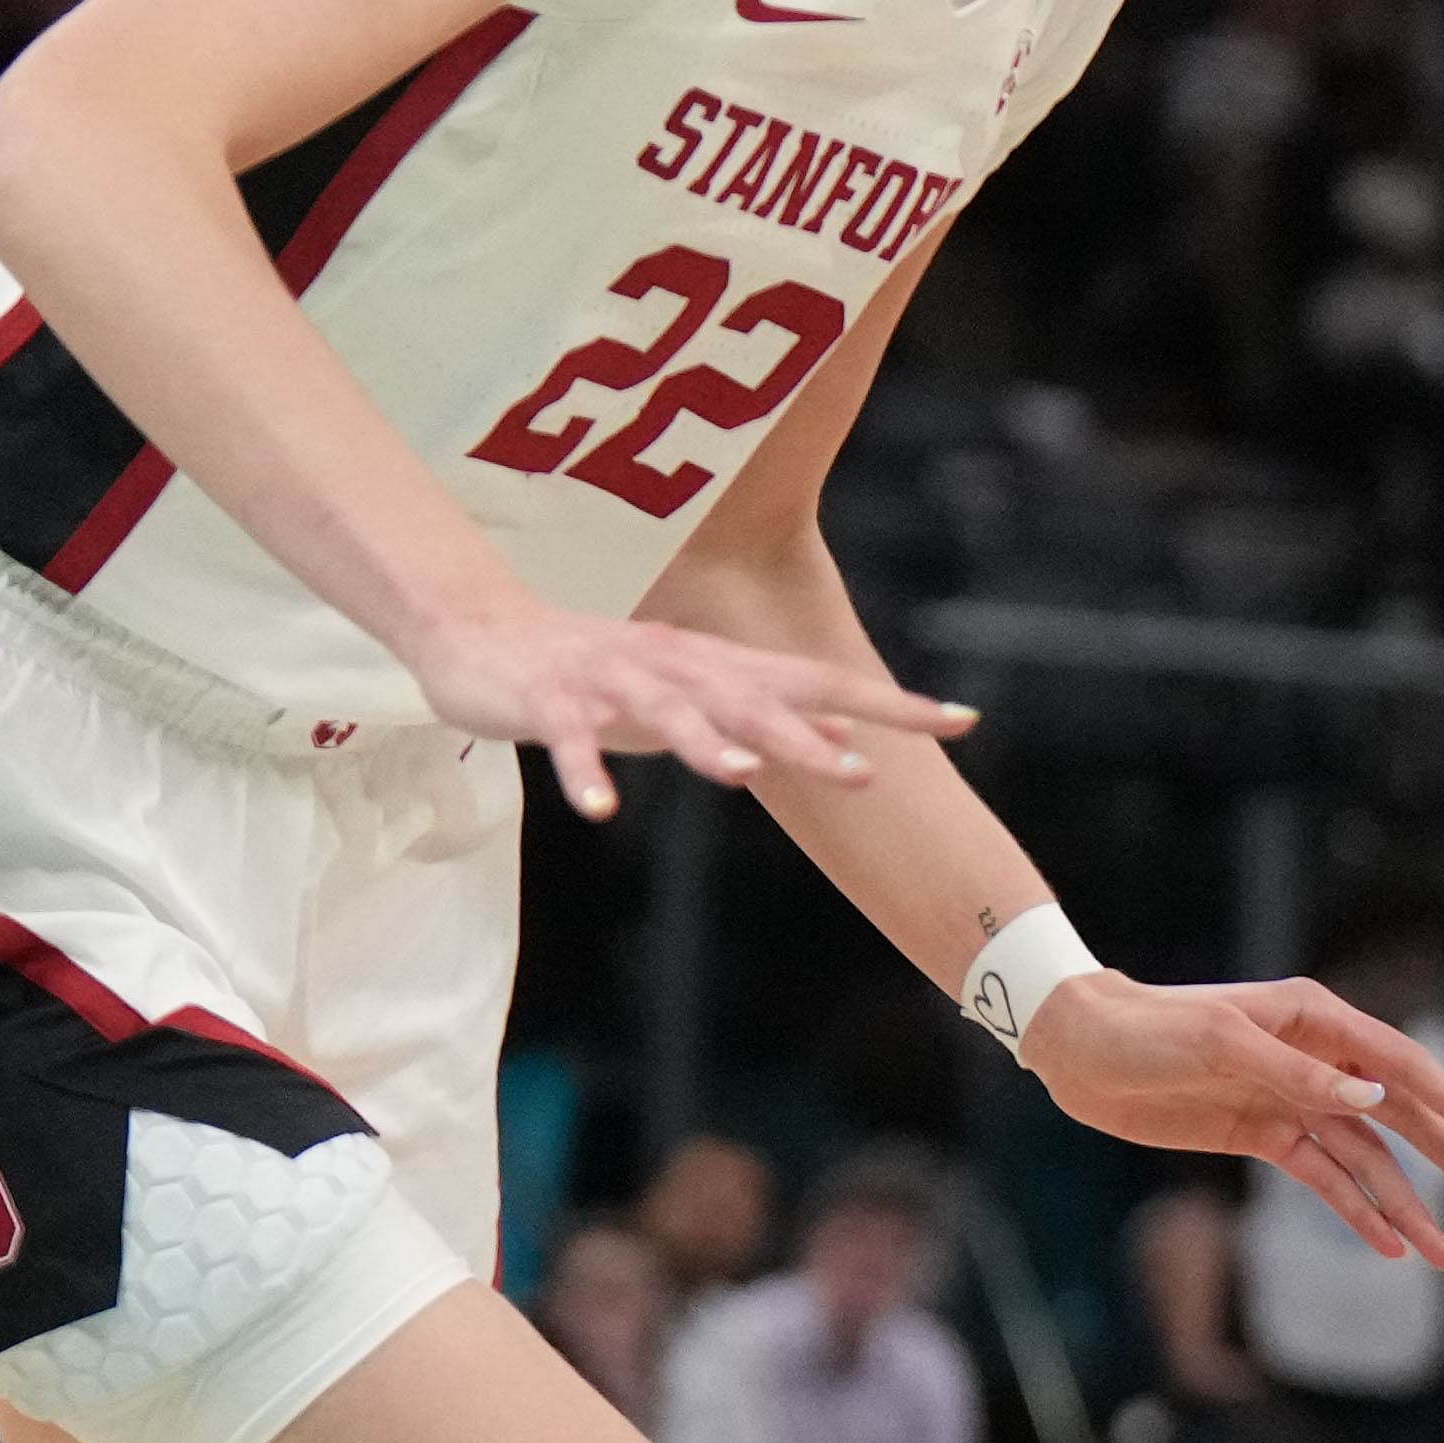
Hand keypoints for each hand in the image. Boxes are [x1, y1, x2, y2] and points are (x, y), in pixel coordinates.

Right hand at [402, 595, 968, 822]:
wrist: (483, 633)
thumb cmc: (602, 675)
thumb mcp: (693, 699)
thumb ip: (762, 721)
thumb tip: (845, 750)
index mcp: (719, 668)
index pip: (820, 683)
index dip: (889, 704)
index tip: (960, 720)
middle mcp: (678, 668)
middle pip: (754, 704)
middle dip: (807, 737)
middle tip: (863, 773)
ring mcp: (614, 683)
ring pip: (669, 716)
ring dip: (705, 745)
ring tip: (743, 776)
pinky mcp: (554, 703)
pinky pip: (571, 743)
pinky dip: (584, 773)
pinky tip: (601, 808)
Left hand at [1025, 972, 1443, 1267]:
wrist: (1079, 1051)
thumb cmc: (1147, 1029)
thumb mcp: (1220, 1043)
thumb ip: (1298, 1075)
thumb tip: (1372, 1101)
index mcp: (1318, 1021)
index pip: (1405, 1069)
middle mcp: (1319, 1061)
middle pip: (1404, 1119)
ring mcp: (1295, 1101)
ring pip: (1370, 1161)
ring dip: (1409, 1207)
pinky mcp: (1265, 1136)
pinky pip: (1325, 1179)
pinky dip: (1356, 1213)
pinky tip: (1389, 1247)